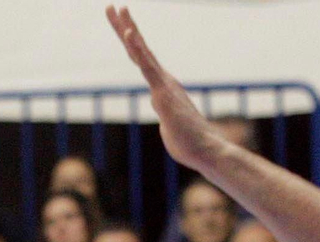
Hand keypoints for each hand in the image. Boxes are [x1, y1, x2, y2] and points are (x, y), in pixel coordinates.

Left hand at [107, 7, 230, 170]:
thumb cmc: (190, 144)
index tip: (122, 24)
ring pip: (142, 52)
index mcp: (163, 87)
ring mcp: (163, 84)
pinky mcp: (162, 92)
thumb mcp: (171, 128)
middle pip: (139, 49)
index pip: (142, 60)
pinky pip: (147, 66)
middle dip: (125, 27)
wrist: (205, 150)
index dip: (131, 42)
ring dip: (128, 29)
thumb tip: (167, 120)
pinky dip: (137, 49)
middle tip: (113, 6)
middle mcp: (163, 80)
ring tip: (119, 8)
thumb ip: (166, 118)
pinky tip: (129, 33)